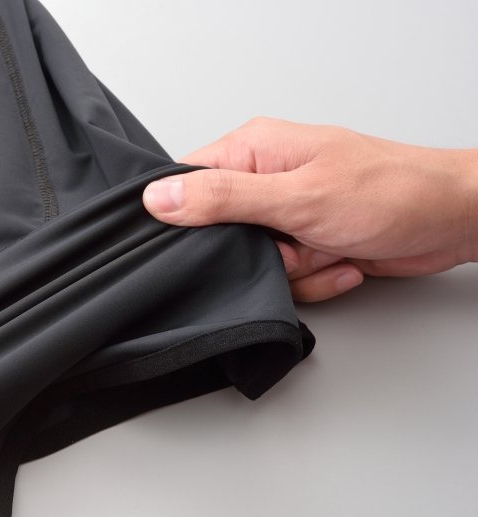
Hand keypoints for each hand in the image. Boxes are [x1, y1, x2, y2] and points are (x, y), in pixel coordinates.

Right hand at [143, 117, 477, 300]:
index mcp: (254, 149)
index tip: (214, 237)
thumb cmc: (392, 192)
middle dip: (259, 255)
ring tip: (326, 247)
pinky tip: (344, 258)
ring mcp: (289, 212)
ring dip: (294, 270)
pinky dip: (317, 277)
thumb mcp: (295, 197)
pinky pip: (288, 277)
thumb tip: (158, 197)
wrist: (454, 219)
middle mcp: (267, 178)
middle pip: (221, 235)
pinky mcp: (308, 241)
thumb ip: (222, 198)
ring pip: (257, 264)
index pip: (188, 182)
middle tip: (289, 245)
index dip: (188, 217)